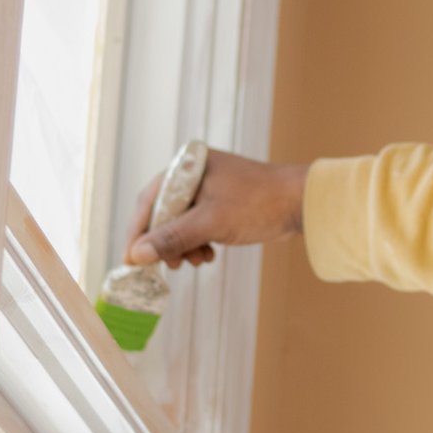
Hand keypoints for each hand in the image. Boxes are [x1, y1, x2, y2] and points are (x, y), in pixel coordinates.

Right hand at [122, 149, 308, 269]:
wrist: (302, 202)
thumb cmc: (258, 204)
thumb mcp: (210, 223)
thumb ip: (172, 238)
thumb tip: (136, 255)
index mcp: (187, 167)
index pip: (149, 200)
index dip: (138, 232)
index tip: (130, 260)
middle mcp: (194, 173)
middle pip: (163, 212)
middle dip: (164, 242)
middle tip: (170, 265)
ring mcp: (209, 187)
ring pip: (181, 222)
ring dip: (183, 245)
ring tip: (196, 260)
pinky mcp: (221, 202)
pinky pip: (198, 224)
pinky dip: (198, 241)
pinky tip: (208, 254)